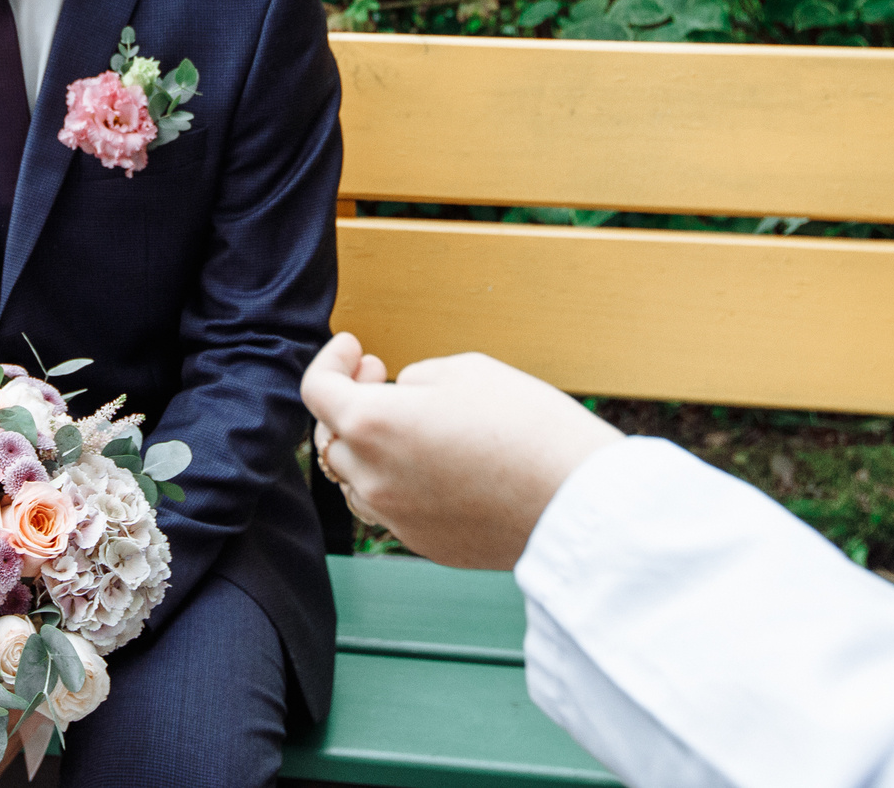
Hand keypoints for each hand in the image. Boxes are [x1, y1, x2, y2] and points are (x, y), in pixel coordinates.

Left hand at [300, 332, 624, 569]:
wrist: (576, 501)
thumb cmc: (528, 426)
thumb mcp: (466, 372)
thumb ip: (416, 379)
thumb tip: (400, 393)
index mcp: (373, 425)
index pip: (316, 390)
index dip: (331, 361)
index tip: (355, 349)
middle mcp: (373, 478)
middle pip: (331, 439)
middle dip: (347, 404)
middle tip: (380, 378)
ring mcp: (396, 517)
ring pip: (354, 480)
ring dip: (366, 449)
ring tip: (405, 424)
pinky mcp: (425, 544)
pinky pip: (390, 508)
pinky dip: (395, 482)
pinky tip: (433, 464)